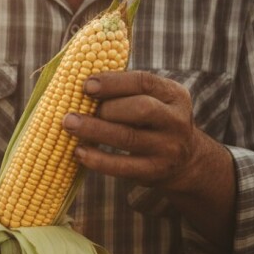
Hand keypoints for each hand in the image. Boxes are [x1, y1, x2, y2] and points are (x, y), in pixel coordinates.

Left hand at [63, 71, 235, 252]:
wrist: (184, 161)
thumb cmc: (152, 121)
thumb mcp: (152, 99)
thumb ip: (125, 90)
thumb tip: (80, 82)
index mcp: (174, 95)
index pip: (145, 82)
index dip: (113, 82)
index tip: (86, 85)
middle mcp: (176, 120)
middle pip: (141, 109)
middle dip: (106, 107)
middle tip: (77, 108)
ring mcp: (168, 148)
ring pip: (128, 138)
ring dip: (94, 130)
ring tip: (68, 124)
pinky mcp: (154, 171)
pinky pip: (123, 166)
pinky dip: (98, 159)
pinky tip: (78, 152)